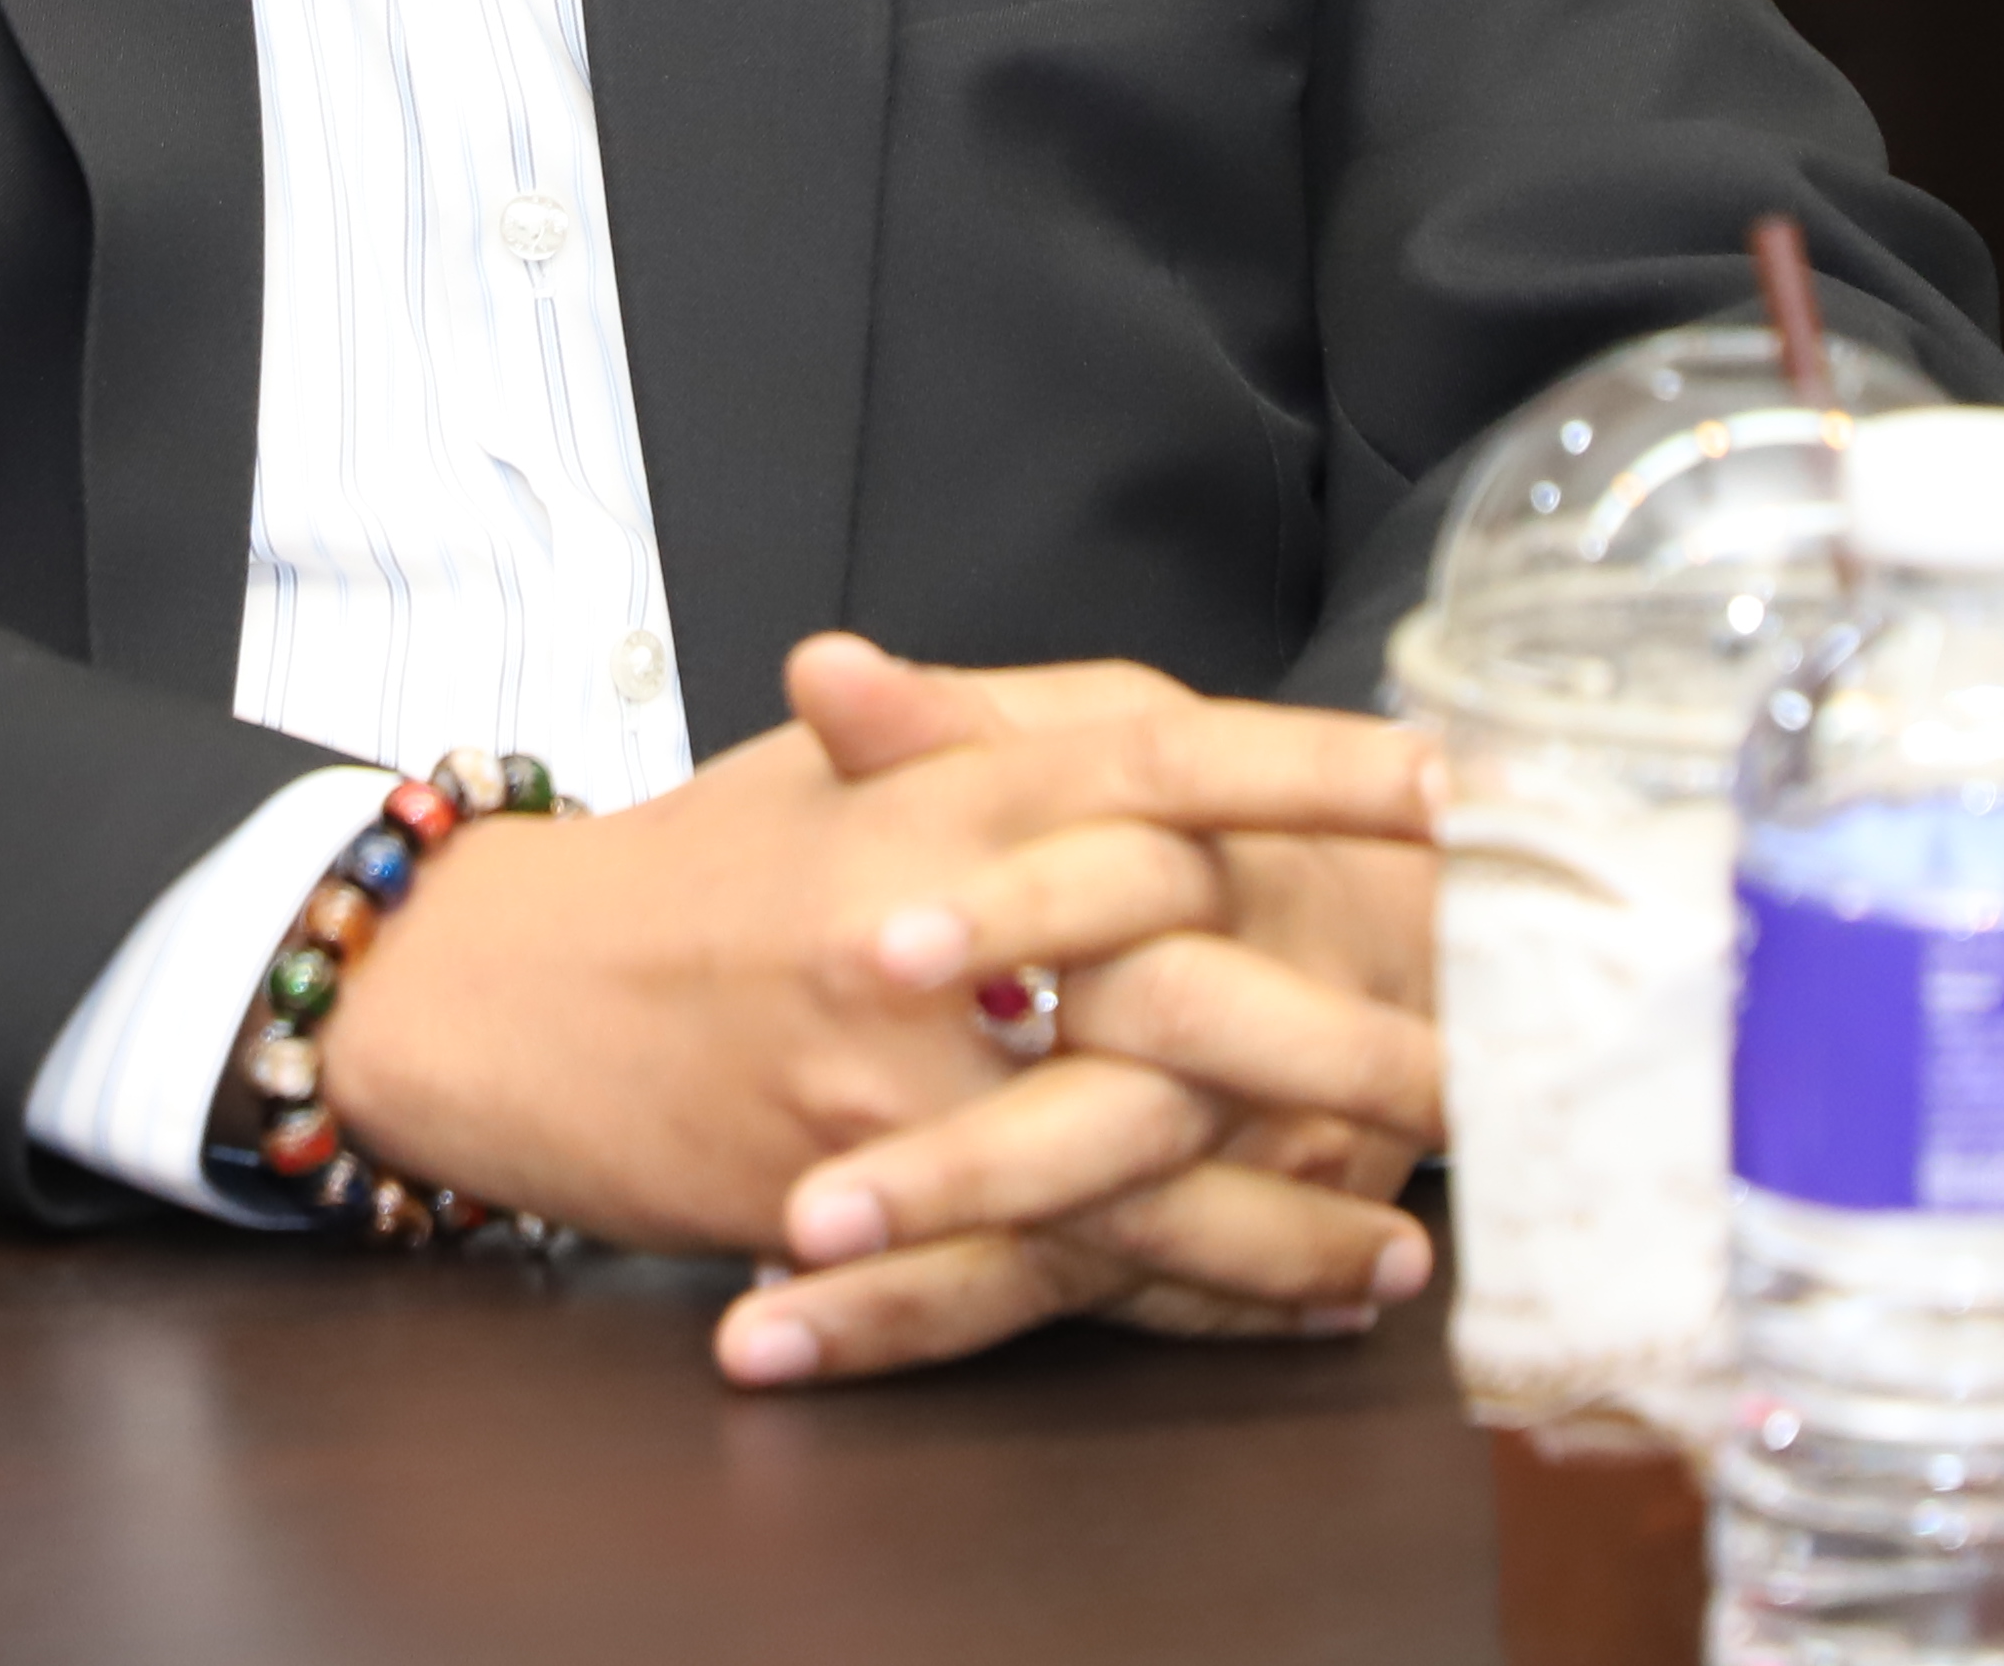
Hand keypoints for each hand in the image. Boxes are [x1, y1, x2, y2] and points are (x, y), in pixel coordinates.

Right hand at [311, 643, 1432, 1279]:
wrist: (502, 996)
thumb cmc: (698, 868)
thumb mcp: (848, 761)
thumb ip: (1010, 727)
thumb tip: (1179, 714)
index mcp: (939, 794)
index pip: (1162, 759)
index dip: (1316, 770)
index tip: (1461, 782)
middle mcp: (929, 928)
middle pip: (1186, 975)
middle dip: (1357, 1022)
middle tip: (1501, 1044)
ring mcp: (893, 1080)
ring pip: (1143, 1151)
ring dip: (1302, 1195)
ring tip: (1429, 1217)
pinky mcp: (862, 1200)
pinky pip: (1063, 1263)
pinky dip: (1202, 1286)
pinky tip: (1315, 1290)